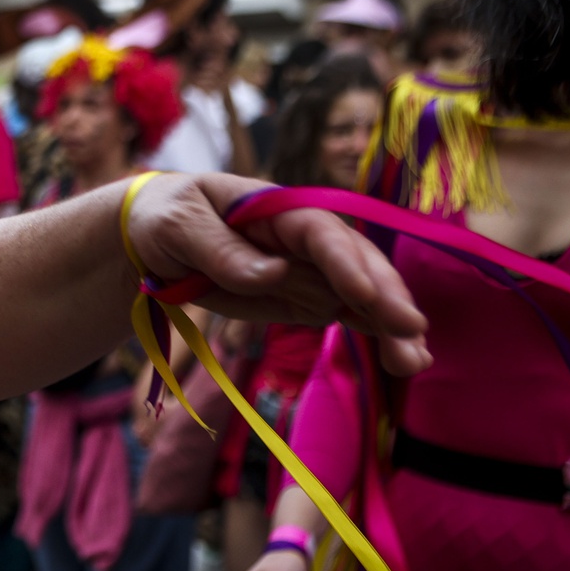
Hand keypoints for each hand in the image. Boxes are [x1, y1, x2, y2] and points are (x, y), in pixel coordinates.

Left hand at [124, 172, 430, 376]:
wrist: (155, 237)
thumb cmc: (167, 217)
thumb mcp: (178, 225)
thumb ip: (219, 249)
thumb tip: (271, 274)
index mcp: (280, 209)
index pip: (322, 234)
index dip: (346, 264)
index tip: (365, 296)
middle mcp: (307, 238)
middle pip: (358, 265)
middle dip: (385, 298)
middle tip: (409, 332)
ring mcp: (312, 270)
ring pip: (364, 295)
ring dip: (392, 326)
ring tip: (414, 361)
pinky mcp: (306, 298)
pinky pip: (349, 314)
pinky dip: (376, 335)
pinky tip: (403, 360)